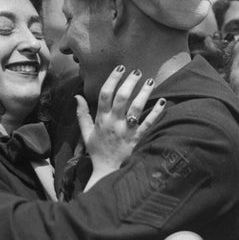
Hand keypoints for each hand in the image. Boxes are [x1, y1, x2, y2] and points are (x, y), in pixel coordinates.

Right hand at [76, 66, 166, 189]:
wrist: (107, 171)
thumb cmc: (97, 151)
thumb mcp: (85, 133)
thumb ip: (82, 114)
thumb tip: (77, 96)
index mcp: (101, 120)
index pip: (105, 94)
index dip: (113, 79)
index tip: (120, 68)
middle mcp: (114, 123)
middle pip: (122, 98)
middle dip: (130, 82)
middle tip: (137, 71)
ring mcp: (126, 131)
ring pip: (136, 108)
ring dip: (144, 93)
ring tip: (150, 81)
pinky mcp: (138, 139)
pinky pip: (148, 124)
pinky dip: (156, 112)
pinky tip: (162, 101)